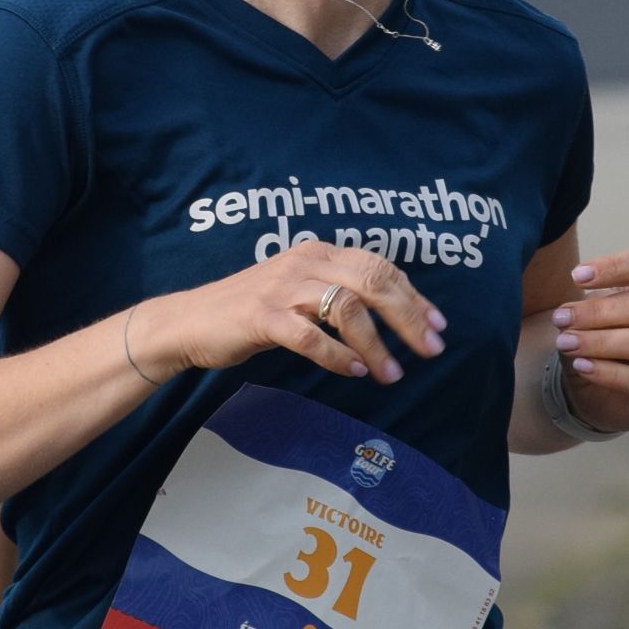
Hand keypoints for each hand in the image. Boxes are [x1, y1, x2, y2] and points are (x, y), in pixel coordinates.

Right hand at [140, 239, 447, 386]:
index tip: (438, 325)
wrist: (191, 321)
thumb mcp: (300, 291)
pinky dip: (337, 356)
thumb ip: (338, 293)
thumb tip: (390, 313)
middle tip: (431, 349)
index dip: (413, 296)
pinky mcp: (262, 317)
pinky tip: (353, 372)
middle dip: (408, 317)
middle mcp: (305, 262)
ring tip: (392, 374)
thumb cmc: (251, 311)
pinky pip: (309, 336)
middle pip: (372, 282)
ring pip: (346, 308)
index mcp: (319, 253)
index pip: (380, 268)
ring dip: (376, 344)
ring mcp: (283, 288)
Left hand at [551, 249, 628, 435]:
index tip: (576, 276)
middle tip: (561, 318)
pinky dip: (610, 372)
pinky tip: (582, 366)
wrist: (598, 395)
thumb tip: (569, 312)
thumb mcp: (588, 321)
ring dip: (602, 342)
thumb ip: (584, 311)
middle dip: (600, 311)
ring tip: (566, 343)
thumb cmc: (600, 347)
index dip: (616, 267)